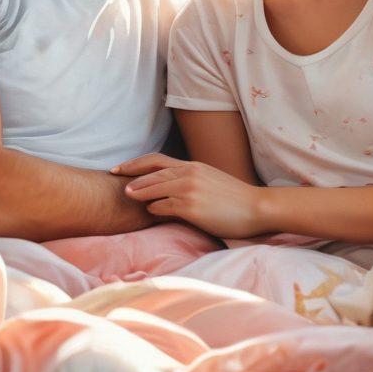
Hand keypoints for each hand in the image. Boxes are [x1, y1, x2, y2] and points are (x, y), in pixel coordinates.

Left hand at [111, 155, 264, 238]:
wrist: (257, 208)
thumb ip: (191, 180)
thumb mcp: (211, 180)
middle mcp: (189, 174)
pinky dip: (154, 208)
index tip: (121, 167)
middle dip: (131, 176)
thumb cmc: (235, 199)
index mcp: (193, 166)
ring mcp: (189, 190)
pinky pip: (163, 206)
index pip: (157, 160)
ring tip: (127, 195)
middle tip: (116, 179)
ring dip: (138, 192)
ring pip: (154, 187)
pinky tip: (150, 211)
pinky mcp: (191, 207)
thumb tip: (172, 188)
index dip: (136, 164)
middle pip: (151, 172)